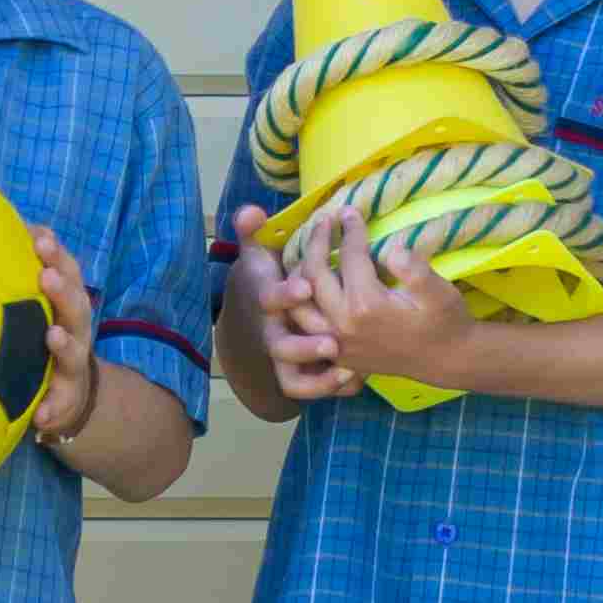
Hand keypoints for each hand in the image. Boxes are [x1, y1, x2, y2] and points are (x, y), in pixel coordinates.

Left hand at [25, 228, 103, 452]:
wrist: (68, 395)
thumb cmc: (37, 339)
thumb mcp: (30, 307)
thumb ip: (12, 275)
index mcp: (64, 305)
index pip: (66, 273)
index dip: (56, 254)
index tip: (39, 237)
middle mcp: (74, 332)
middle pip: (76, 307)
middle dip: (63, 290)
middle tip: (46, 276)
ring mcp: (72, 368)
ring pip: (74, 354)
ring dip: (64, 344)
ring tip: (52, 335)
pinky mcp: (65, 403)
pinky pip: (60, 408)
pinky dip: (52, 410)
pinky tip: (42, 417)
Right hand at [230, 203, 359, 401]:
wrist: (262, 314)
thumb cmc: (267, 278)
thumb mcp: (260, 253)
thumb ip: (254, 232)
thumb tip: (250, 211)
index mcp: (269, 300)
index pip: (269, 299)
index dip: (285, 294)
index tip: (306, 286)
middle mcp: (274, 331)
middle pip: (280, 346)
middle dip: (304, 346)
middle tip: (333, 342)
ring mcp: (285, 356)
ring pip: (290, 376)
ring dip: (318, 375)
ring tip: (347, 369)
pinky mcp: (296, 374)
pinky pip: (306, 390)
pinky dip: (326, 389)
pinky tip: (352, 381)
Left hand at [306, 208, 485, 389]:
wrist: (447, 361)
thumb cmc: (445, 322)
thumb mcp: (440, 292)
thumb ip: (416, 270)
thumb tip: (392, 248)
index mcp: (367, 305)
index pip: (349, 256)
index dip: (350, 229)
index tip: (350, 210)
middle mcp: (343, 325)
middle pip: (314, 274)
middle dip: (318, 241)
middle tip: (325, 220)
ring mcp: (336, 342)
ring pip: (299, 302)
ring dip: (301, 270)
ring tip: (313, 249)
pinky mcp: (337, 353)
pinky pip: (306, 324)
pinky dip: (302, 301)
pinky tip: (311, 282)